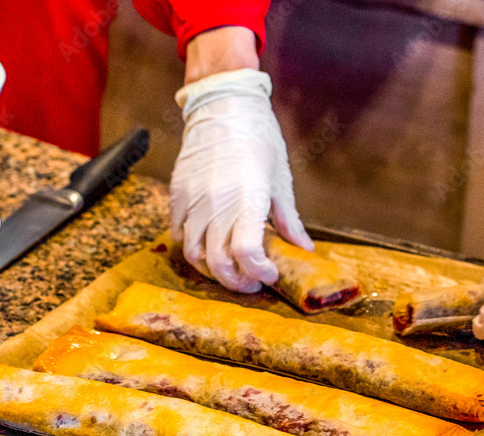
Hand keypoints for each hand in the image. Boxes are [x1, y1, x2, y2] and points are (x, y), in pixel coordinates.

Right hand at [170, 68, 312, 291]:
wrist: (224, 105)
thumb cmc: (258, 137)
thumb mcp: (280, 178)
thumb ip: (289, 219)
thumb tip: (305, 248)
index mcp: (248, 200)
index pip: (247, 255)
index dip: (259, 273)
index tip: (270, 274)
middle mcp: (217, 204)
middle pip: (218, 263)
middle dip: (236, 282)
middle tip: (250, 283)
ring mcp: (194, 200)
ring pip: (193, 254)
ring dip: (211, 269)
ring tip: (228, 268)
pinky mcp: (178, 194)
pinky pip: (177, 233)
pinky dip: (191, 247)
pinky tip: (207, 245)